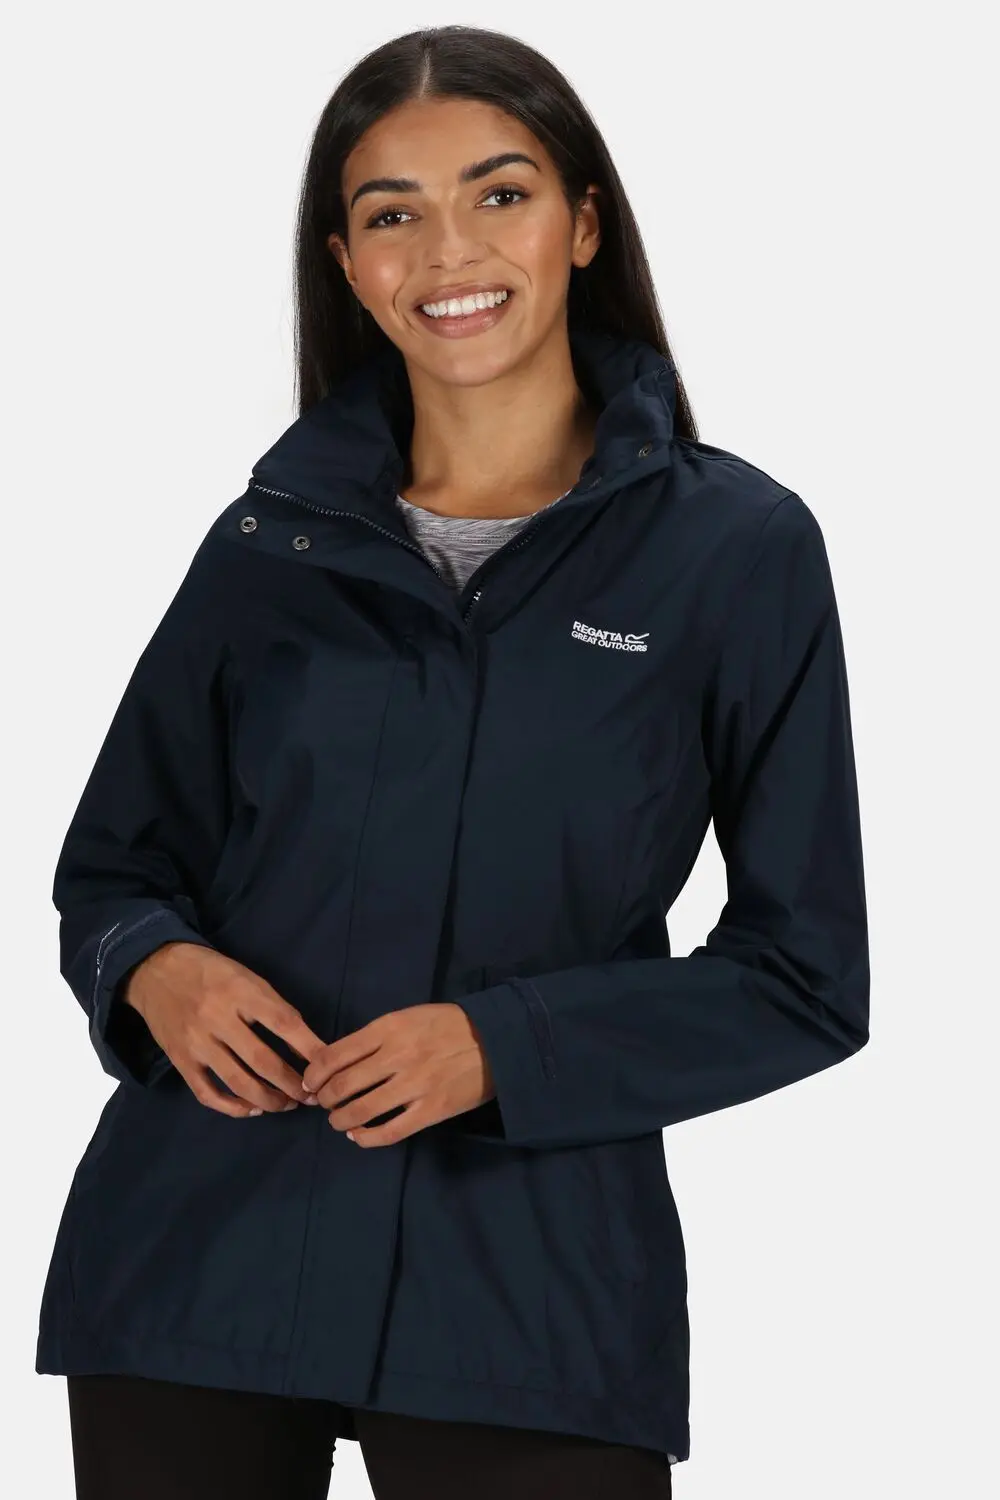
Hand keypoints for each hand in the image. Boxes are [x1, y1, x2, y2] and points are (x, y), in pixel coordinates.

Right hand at [124, 941, 326, 1117]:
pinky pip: (208, 1093)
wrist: (154, 970)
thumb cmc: (211, 972)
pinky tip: (251, 1108)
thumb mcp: (246, 976)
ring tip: (287, 1104)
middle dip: (293, 1084)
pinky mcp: (179, 1060)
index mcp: (240, 991)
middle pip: (263, 1061)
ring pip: (238, 1082)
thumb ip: (272, 1007)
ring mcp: (196, 1042)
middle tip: (312, 1096)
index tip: (328, 1067)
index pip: (283, 1024)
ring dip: (269, 1100)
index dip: (309, 1049)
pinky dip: (232, 1107)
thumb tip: (304, 1045)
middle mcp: (217, 1018)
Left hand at [299, 1003, 495, 1146]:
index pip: (335, 1055)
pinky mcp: (431, 1111)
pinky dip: (366, 1138)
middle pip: (342, 1085)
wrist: (496, 1040)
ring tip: (338, 1120)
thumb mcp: (407, 1017)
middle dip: (324, 1099)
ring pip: (360, 1111)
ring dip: (340, 1120)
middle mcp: (397, 1056)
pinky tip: (359, 1136)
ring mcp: (414, 1085)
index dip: (314, 1074)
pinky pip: (389, 1132)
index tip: (310, 1083)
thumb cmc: (448, 1025)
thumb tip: (339, 1062)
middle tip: (323, 1103)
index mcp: (388, 1028)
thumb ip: (375, 1037)